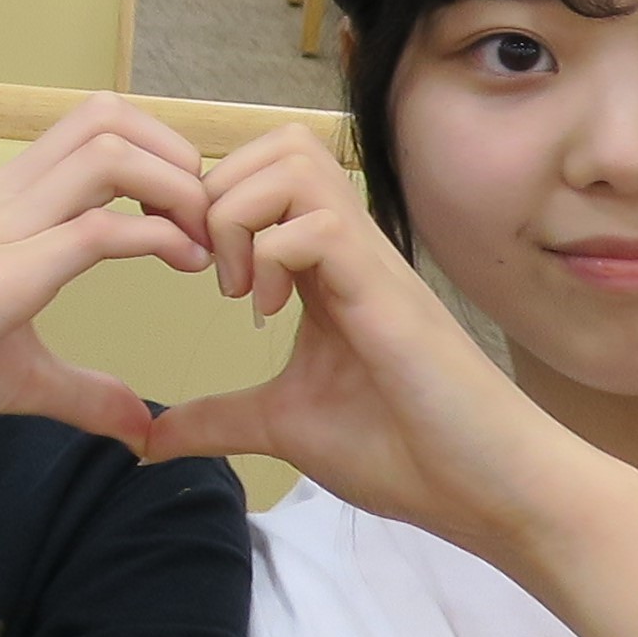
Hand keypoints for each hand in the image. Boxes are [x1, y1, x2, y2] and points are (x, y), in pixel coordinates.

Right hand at [0, 98, 207, 505]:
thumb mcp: (19, 377)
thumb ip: (84, 391)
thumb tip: (140, 427)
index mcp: (5, 204)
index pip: (95, 128)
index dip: (162, 153)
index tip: (193, 217)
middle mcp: (5, 198)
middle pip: (110, 116)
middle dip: (179, 154)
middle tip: (210, 219)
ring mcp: (3, 228)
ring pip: (111, 153)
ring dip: (177, 188)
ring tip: (205, 245)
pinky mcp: (3, 274)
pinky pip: (97, 229)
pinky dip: (159, 239)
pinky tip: (185, 268)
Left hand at [138, 133, 596, 568]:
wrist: (492, 491)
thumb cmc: (404, 451)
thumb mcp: (283, 427)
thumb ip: (216, 419)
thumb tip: (145, 438)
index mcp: (321, 267)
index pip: (260, 176)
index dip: (204, 205)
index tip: (187, 271)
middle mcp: (348, 249)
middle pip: (275, 145)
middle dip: (214, 193)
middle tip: (206, 272)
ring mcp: (371, 263)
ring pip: (293, 162)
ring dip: (240, 214)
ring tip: (238, 288)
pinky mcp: (388, 292)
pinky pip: (316, 223)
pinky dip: (270, 254)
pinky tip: (267, 313)